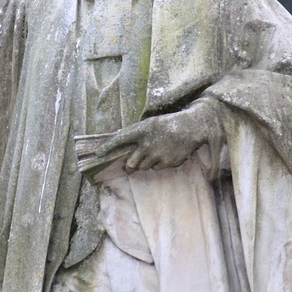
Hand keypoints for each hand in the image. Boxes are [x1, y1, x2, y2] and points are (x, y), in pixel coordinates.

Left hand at [95, 101, 220, 171]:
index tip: (98, 153)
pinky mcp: (167, 162)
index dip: (108, 147)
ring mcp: (157, 154)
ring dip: (146, 163)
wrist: (193, 126)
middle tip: (129, 167)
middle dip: (130, 166)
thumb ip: (138, 134)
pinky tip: (167, 154)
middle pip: (131, 162)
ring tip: (156, 154)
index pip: (120, 138)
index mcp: (142, 129)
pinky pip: (157, 168)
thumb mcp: (152, 123)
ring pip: (143, 167)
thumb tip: (122, 141)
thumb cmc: (170, 124)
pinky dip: (159, 164)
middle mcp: (147, 142)